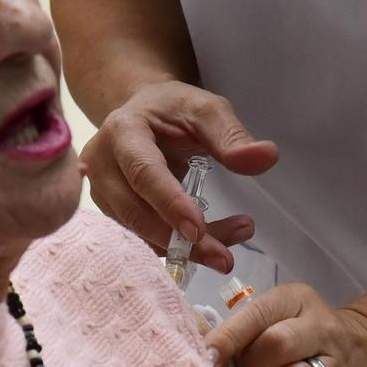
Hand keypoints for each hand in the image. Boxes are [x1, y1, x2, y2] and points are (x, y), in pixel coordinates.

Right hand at [82, 81, 279, 273]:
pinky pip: (142, 237)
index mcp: (122, 131)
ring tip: (231, 244)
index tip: (199, 230)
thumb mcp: (206, 110)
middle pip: (135, 211)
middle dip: (180, 240)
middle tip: (225, 257)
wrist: (144, 112)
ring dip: (184, 247)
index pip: (143, 172)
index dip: (170, 203)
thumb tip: (265, 157)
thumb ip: (232, 135)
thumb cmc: (173, 109)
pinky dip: (176, 246)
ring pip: (139, 232)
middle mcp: (101, 164)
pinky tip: (211, 241)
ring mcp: (101, 192)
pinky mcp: (110, 212)